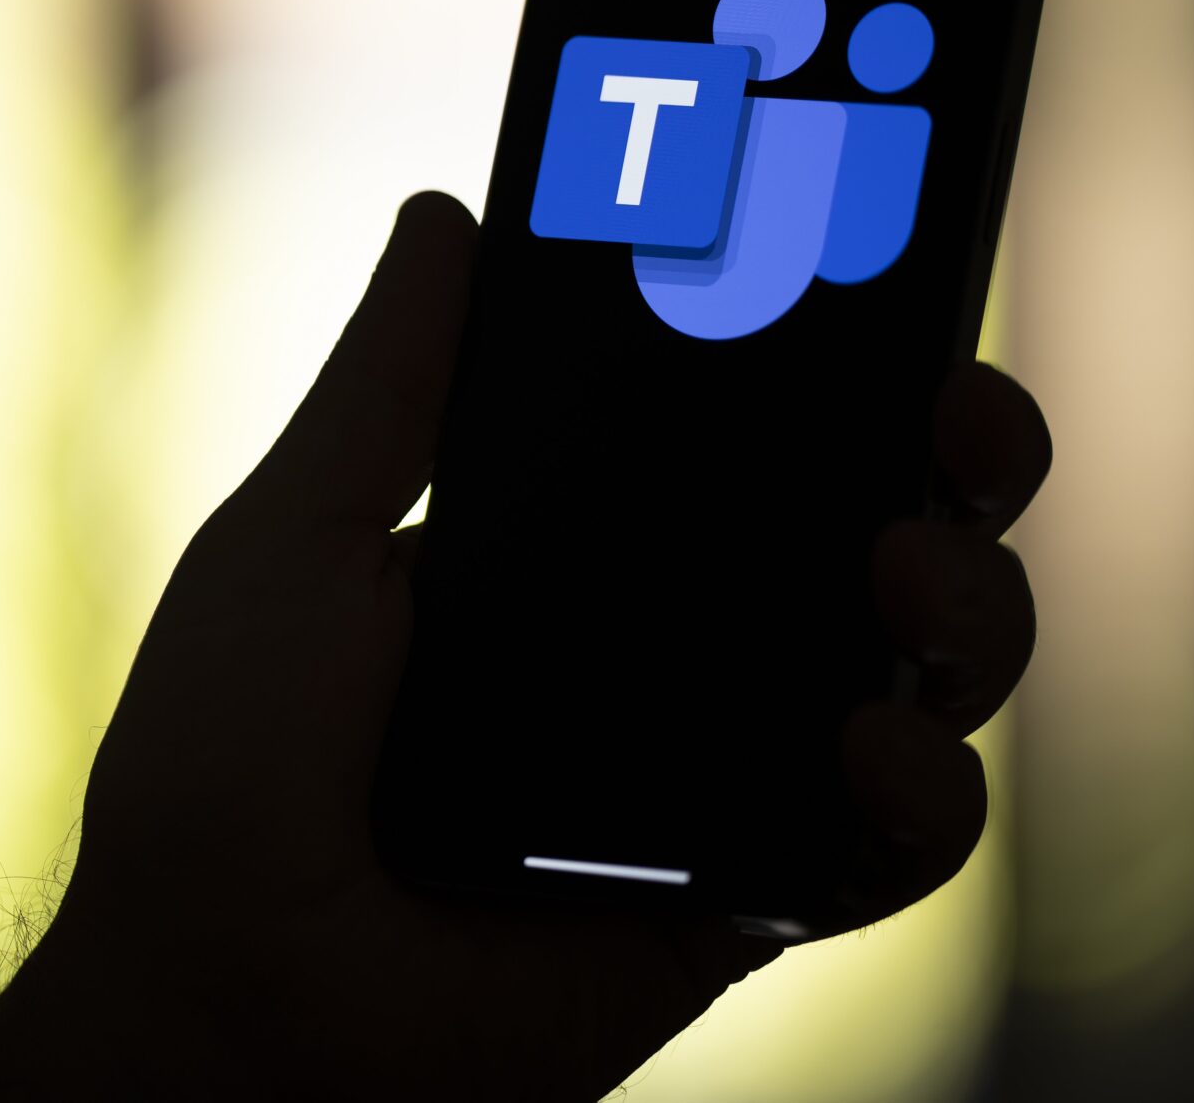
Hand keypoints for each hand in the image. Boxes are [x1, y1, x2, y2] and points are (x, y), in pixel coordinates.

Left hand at [0, 192, 1049, 1099]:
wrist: (223, 981)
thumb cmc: (224, 757)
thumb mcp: (303, 534)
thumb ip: (393, 383)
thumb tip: (447, 213)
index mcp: (573, 540)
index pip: (745, 424)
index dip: (835, 346)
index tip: (880, 251)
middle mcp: (671, 641)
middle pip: (878, 526)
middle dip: (957, 456)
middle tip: (950, 412)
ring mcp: (722, 766)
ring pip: (929, 669)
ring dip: (971, 605)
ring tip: (899, 572)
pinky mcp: (748, 893)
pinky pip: (898, 840)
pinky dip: (921, 790)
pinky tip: (863, 745)